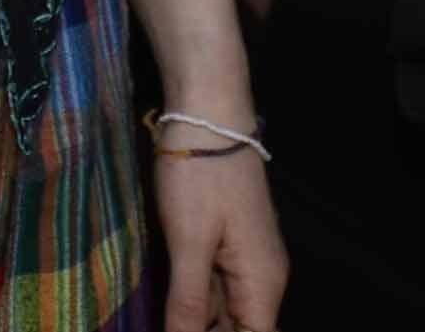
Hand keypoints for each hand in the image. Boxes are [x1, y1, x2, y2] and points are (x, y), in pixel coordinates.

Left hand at [151, 121, 288, 331]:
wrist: (207, 113)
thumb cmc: (200, 176)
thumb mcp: (189, 243)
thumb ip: (189, 304)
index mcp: (262, 284)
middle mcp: (262, 278)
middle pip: (240, 328)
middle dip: (203, 331)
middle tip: (165, 322)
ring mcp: (245, 259)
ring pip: (225, 311)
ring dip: (196, 320)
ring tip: (161, 316)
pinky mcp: (225, 243)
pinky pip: (214, 287)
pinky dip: (193, 300)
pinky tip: (167, 304)